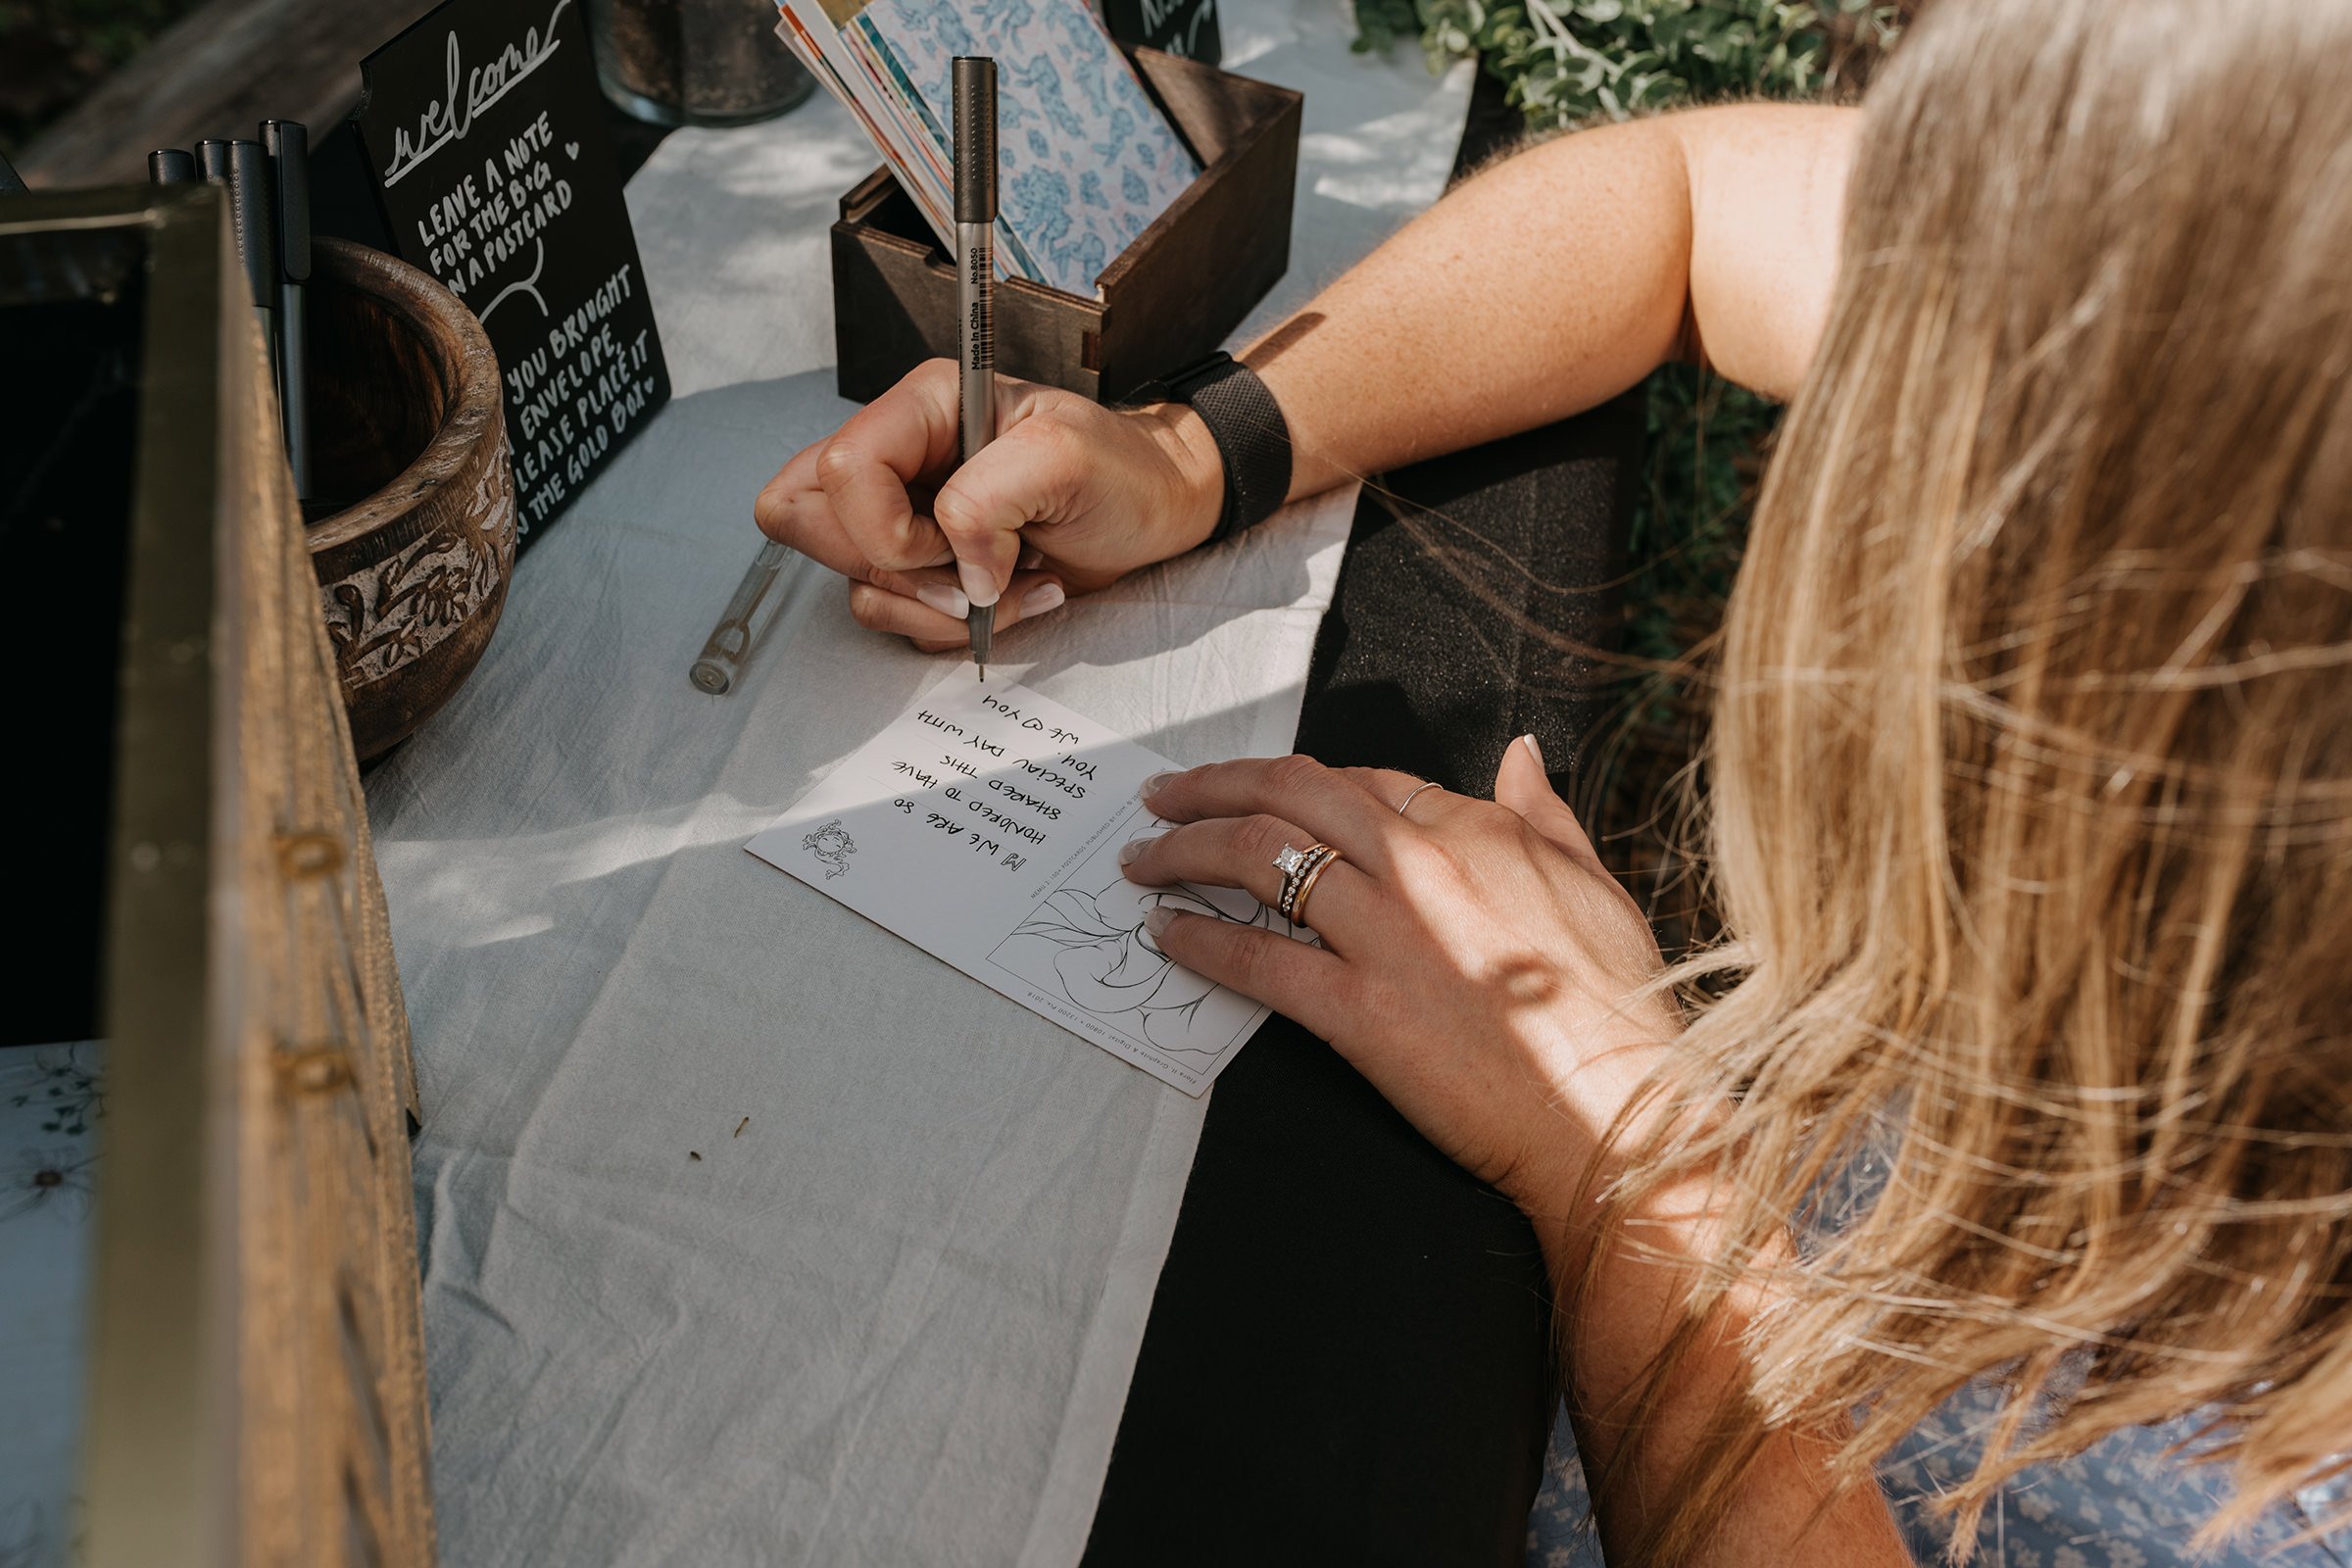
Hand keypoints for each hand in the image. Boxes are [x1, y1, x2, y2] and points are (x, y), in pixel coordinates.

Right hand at [753, 359, 1224, 650]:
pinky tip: (1011, 597)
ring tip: (1011, 583)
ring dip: (936, 607)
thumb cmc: (1121, 469)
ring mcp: (905, 519)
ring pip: (855, 583)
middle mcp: (901, 461)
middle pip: (808, 522)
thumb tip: (955, 566)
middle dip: (892, 569)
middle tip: (967, 568)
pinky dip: (952, 627)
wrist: (1156, 512)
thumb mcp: (1065, 457)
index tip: (955, 543)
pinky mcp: (923, 570)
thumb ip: (988, 500)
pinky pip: (894, 617)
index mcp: (922, 409)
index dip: (883, 526)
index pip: (839, 469)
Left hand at [1119, 738, 1677, 1210]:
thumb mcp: (1596, 885)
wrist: (1619, 1111)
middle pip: (1289, 794)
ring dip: (1183, 850)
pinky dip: (1198, 940)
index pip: (1359, 781)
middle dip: (1211, 785)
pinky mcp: (1360, 1010)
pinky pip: (1257, 959)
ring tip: (1143, 859)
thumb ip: (1545, 813)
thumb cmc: (1617, 1008)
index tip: (1254, 790)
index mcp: (1476, 829)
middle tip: (1161, 794)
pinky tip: (1164, 934)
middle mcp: (1423, 864)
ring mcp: (1388, 935)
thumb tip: (1519, 751)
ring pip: (1258, 859)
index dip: (1293, 781)